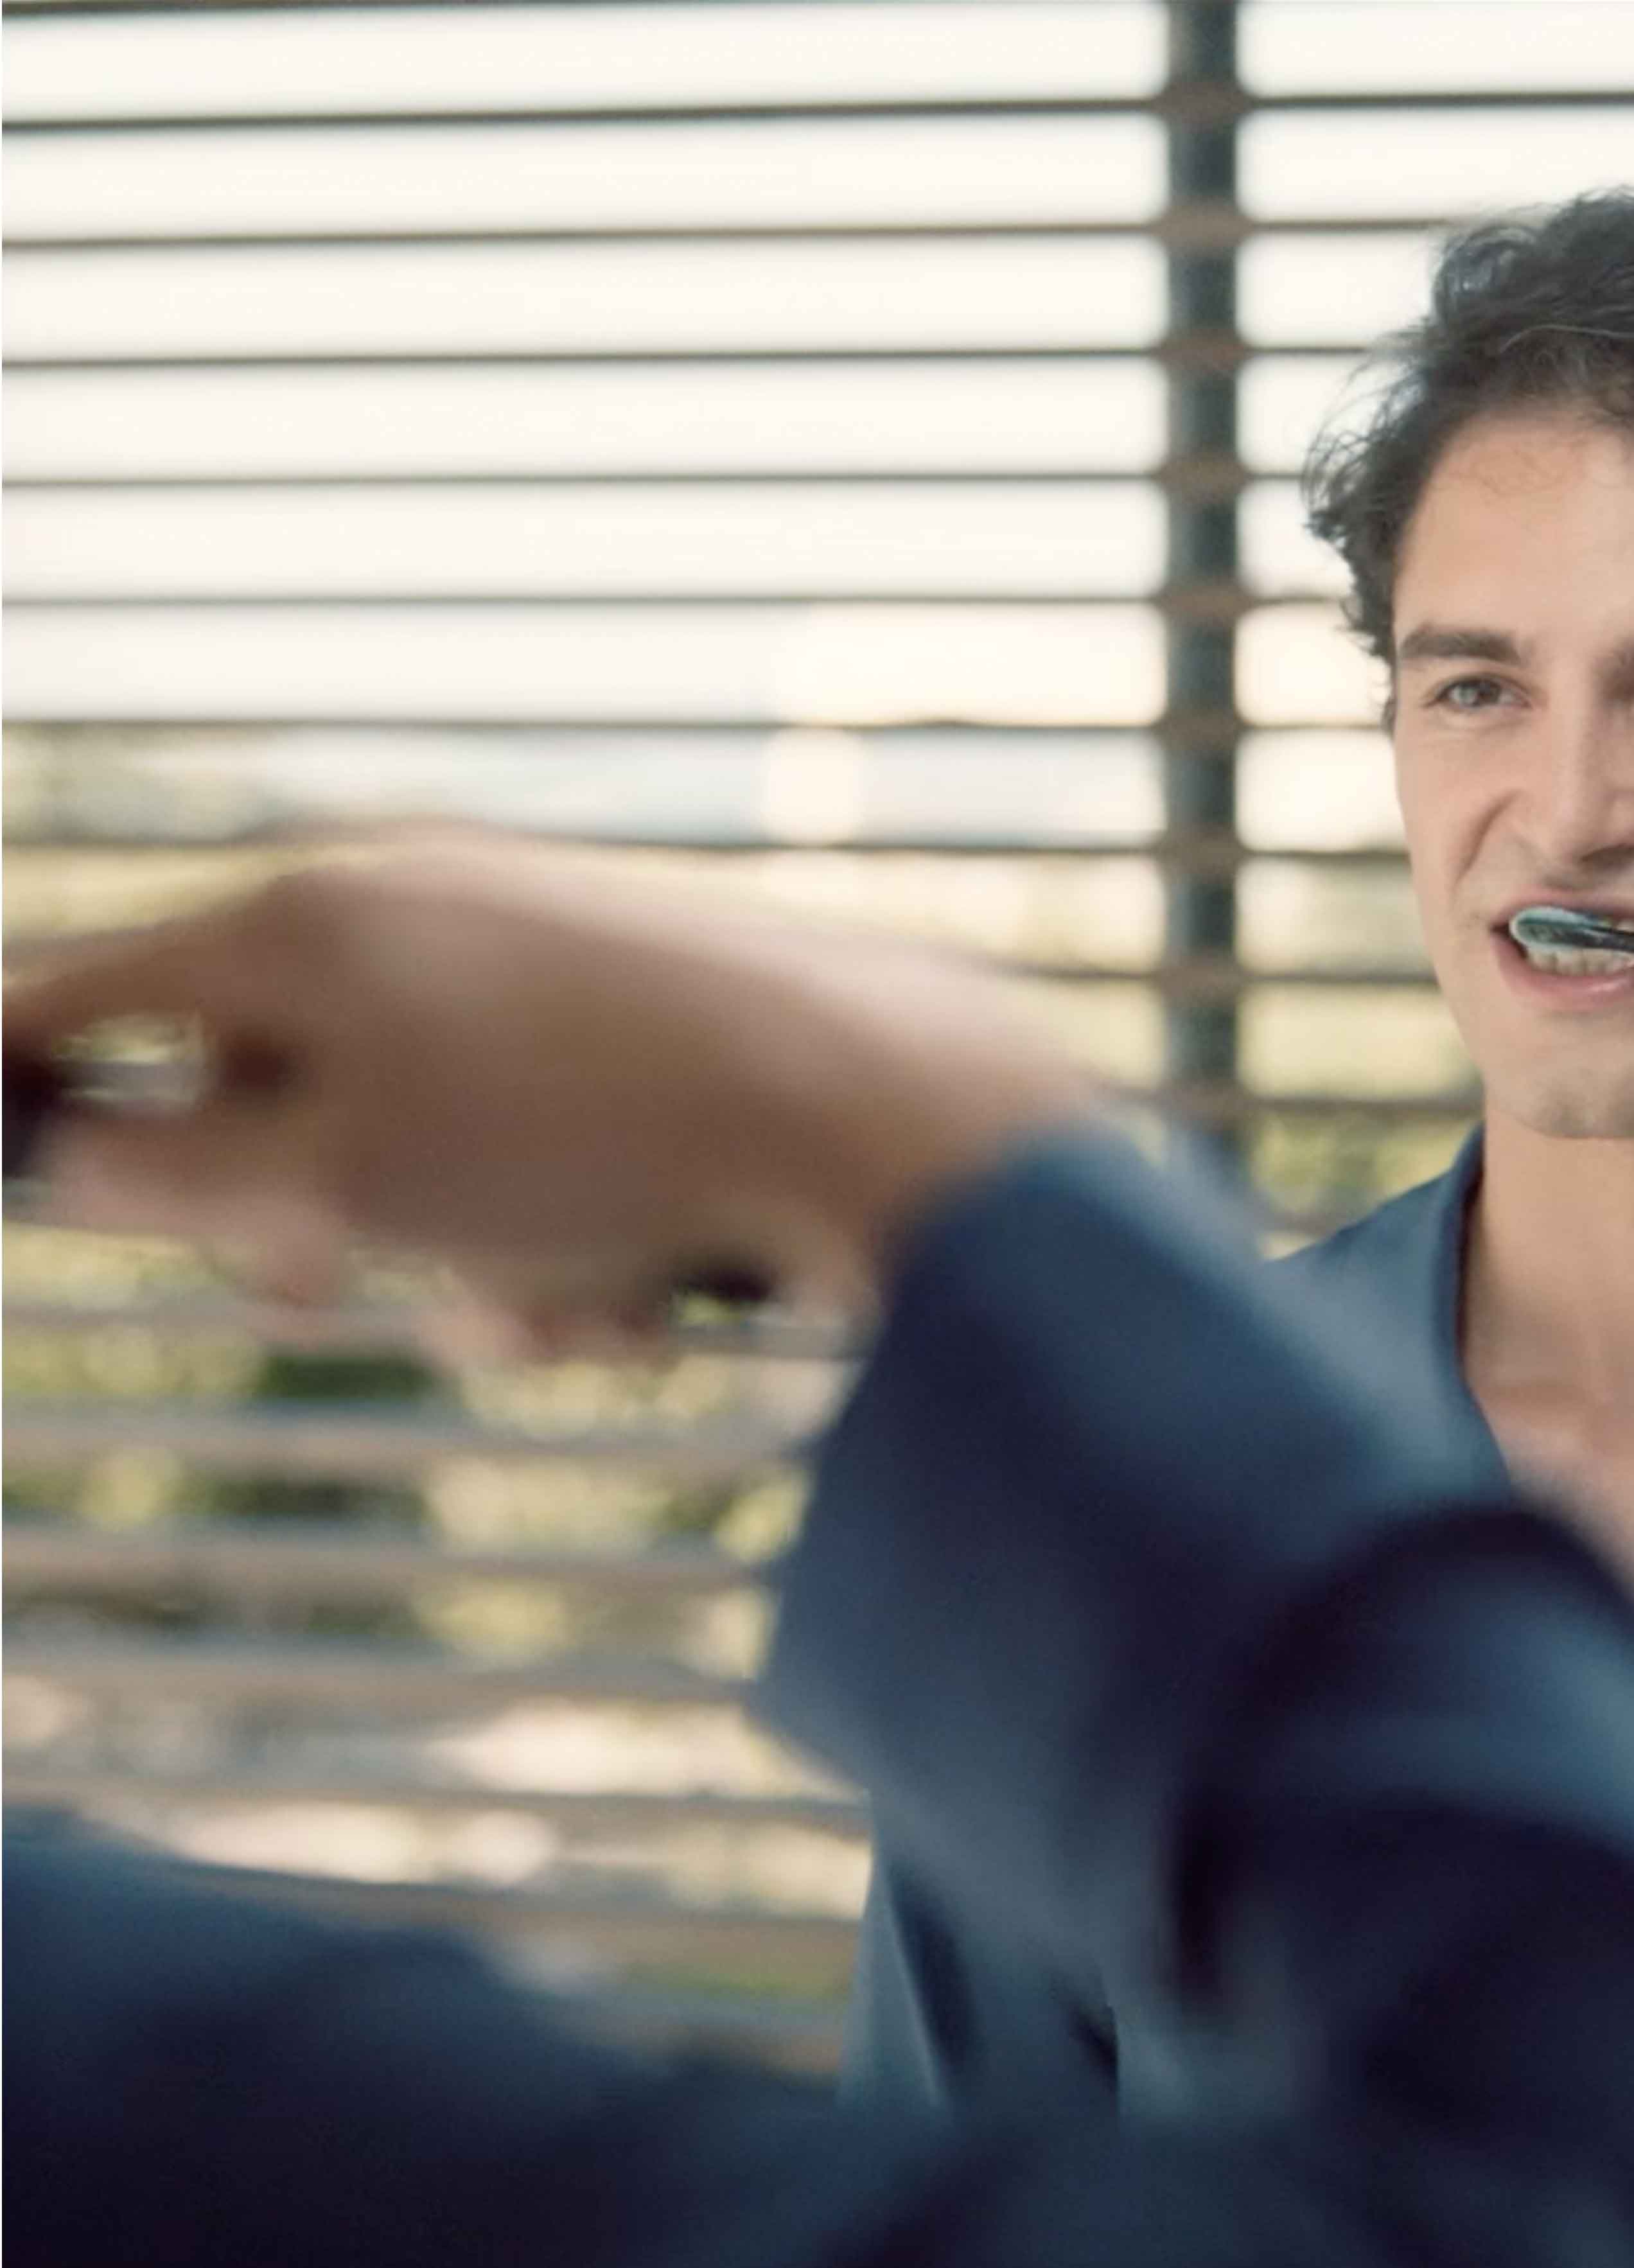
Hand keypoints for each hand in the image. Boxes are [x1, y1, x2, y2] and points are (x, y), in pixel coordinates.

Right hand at [3, 851, 1093, 1328]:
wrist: (855, 1108)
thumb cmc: (582, 1137)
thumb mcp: (340, 1180)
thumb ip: (183, 1171)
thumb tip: (95, 1149)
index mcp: (309, 923)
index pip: (98, 986)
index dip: (27, 1072)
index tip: (12, 1138)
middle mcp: (417, 911)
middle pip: (277, 1090)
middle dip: (311, 1218)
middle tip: (329, 1281)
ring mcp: (537, 961)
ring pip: (432, 1158)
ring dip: (475, 1264)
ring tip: (570, 1295)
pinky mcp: (642, 1022)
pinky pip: (546, 1154)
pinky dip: (573, 1237)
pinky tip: (647, 1285)